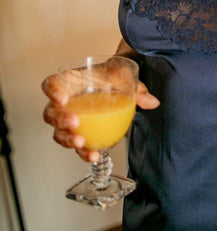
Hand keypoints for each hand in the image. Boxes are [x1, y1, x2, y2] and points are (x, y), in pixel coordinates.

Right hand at [42, 73, 159, 162]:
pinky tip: (94, 154)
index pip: (51, 84)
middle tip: (74, 122)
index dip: (51, 91)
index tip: (60, 98)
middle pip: (51, 112)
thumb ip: (135, 87)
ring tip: (81, 142)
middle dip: (60, 120)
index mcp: (71, 81)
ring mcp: (70, 119)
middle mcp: (66, 102)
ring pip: (58, 133)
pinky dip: (83, 152)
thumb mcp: (123, 76)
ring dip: (67, 140)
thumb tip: (151, 101)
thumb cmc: (111, 76)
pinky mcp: (79, 134)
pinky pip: (76, 145)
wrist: (115, 83)